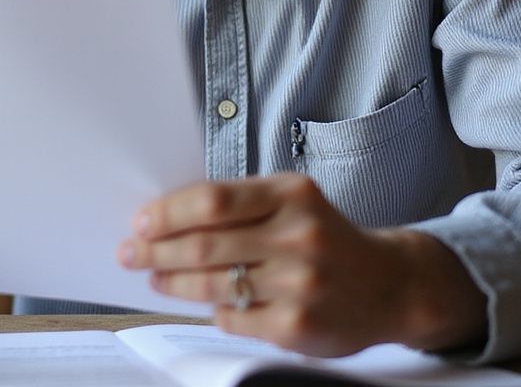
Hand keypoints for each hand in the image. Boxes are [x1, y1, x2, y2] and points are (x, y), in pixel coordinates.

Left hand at [117, 173, 485, 356]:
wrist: (390, 284)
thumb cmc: (326, 235)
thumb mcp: (293, 201)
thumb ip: (242, 205)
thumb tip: (170, 217)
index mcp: (292, 194)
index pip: (214, 200)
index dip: (169, 212)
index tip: (140, 221)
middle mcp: (298, 235)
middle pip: (206, 244)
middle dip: (157, 250)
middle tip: (129, 253)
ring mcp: (299, 284)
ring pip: (214, 284)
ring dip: (173, 282)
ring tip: (153, 277)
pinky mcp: (298, 327)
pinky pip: (234, 319)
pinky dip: (213, 309)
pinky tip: (203, 302)